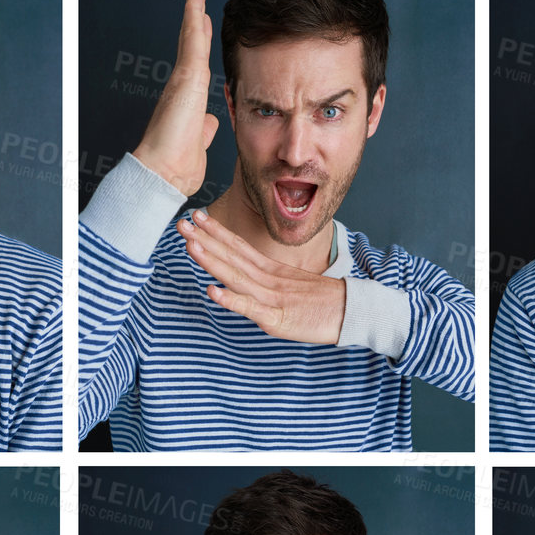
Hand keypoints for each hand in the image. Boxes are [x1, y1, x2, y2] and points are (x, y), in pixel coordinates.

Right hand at [132, 0, 218, 198]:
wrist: (162, 173)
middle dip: (194, 20)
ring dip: (194, 9)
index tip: (203, 29)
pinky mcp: (186, 76)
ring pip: (191, 38)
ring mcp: (183, 80)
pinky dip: (194, 14)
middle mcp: (183, 88)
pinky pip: (192, 39)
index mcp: (187, 102)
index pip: (196, 67)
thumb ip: (205, 131)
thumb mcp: (200, 146)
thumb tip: (210, 124)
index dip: (199, 46)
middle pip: (191, 47)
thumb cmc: (178, 167)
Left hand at [177, 207, 347, 343]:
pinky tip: (212, 290)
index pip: (240, 247)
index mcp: (271, 271)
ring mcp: (271, 298)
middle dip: (206, 239)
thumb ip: (270, 283)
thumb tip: (251, 281)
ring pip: (236, 277)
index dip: (217, 232)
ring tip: (191, 245)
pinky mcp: (277, 318)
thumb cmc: (323, 303)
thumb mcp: (293, 287)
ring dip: (212, 261)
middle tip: (182, 223)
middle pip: (233, 256)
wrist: (352, 313)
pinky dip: (231, 299)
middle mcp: (268, 280)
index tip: (197, 216)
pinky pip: (250, 309)